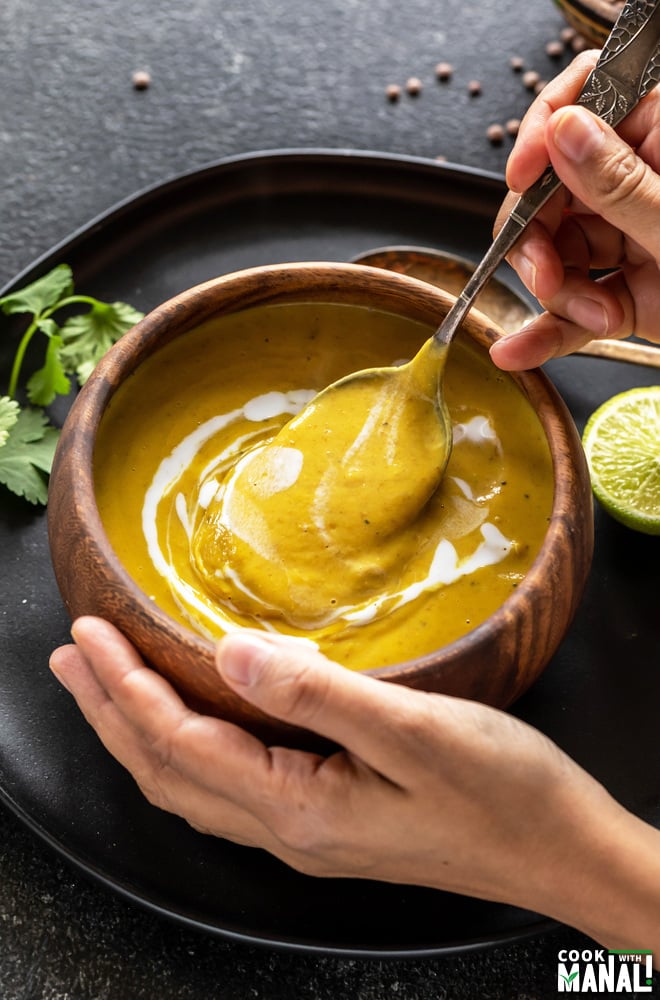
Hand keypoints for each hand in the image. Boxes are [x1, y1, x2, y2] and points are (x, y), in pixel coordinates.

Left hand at [50, 617, 659, 957]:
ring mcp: (308, 835)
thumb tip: (228, 654)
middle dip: (110, 712)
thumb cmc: (503, 793)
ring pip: (192, 786)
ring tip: (107, 690)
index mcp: (298, 806)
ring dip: (140, 733)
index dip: (124, 687)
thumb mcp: (413, 731)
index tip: (88, 635)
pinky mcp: (331, 824)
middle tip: (69, 660)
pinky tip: (193, 731)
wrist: (561, 852)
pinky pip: (228, 790)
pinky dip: (187, 751)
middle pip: (168, 772)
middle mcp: (289, 830)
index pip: (179, 742)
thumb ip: (314, 693)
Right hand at [490, 51, 659, 370]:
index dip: (544, 130)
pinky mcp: (626, 294)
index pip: (587, 100)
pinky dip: (546, 332)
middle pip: (554, 189)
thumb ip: (621, 183)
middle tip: (546, 273)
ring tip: (589, 316)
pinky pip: (571, 308)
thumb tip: (565, 133)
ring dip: (556, 293)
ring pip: (556, 253)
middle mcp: (640, 184)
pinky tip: (520, 349)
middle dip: (539, 237)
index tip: (524, 174)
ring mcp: (630, 239)